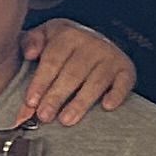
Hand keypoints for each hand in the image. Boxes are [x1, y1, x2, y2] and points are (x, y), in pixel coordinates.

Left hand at [14, 18, 134, 124]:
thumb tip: (29, 54)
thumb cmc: (63, 45)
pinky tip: (106, 106)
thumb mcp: (44, 36)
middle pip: (72, 73)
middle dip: (56, 97)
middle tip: (44, 116)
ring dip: (80, 102)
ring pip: (95, 82)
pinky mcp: (126, 69)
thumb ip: (29, 42)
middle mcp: (91, 43)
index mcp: (67, 34)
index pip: (52, 60)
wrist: (96, 40)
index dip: (40, 83)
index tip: (30, 102)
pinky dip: (117, 94)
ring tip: (66, 120)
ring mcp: (110, 56)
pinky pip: (123, 83)